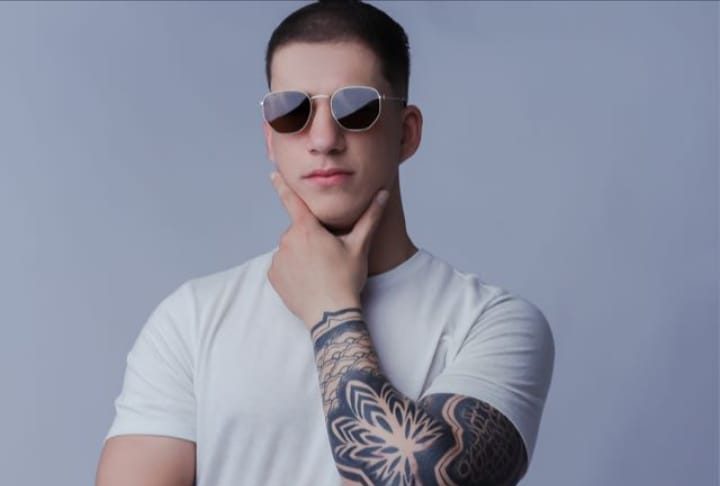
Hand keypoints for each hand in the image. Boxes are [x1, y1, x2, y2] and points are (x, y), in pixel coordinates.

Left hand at [267, 170, 388, 328]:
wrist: (331, 314)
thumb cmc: (346, 279)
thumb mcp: (360, 246)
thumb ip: (370, 217)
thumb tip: (383, 194)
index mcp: (307, 229)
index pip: (291, 200)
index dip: (282, 186)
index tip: (272, 174)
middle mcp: (287, 241)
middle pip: (298, 231)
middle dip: (311, 238)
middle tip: (328, 256)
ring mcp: (278, 259)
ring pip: (290, 248)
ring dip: (301, 254)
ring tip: (319, 271)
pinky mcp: (273, 276)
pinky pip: (282, 266)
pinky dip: (292, 270)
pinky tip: (308, 280)